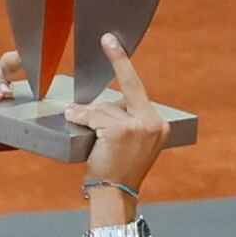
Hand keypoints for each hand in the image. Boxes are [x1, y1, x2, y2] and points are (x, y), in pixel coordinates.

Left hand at [65, 34, 168, 196]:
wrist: (115, 195)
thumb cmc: (117, 172)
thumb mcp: (130, 144)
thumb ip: (124, 121)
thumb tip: (98, 104)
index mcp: (159, 124)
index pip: (138, 89)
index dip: (122, 63)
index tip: (111, 41)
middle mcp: (154, 122)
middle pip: (121, 96)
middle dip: (107, 90)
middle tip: (105, 60)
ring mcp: (140, 126)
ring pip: (104, 109)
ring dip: (89, 119)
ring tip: (93, 142)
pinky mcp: (123, 131)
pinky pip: (95, 117)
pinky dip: (82, 119)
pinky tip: (75, 122)